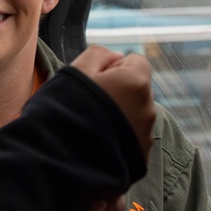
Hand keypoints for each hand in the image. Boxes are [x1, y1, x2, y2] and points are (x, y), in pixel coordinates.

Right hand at [70, 45, 154, 160]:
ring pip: (133, 113)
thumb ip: (99, 54)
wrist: (63, 156)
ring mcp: (146, 134)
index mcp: (135, 82)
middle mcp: (147, 107)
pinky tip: (96, 139)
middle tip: (88, 101)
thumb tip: (116, 56)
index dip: (112, 65)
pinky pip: (130, 136)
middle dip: (116, 90)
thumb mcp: (76, 70)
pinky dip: (117, 135)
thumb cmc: (67, 108)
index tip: (93, 78)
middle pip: (135, 88)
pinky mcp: (140, 156)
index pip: (135, 61)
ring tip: (90, 123)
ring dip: (117, 113)